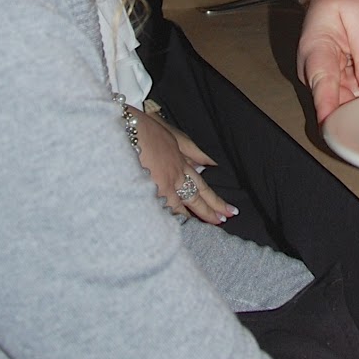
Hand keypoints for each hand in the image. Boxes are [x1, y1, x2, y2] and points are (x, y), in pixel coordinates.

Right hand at [130, 109, 236, 224]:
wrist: (130, 128)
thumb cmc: (149, 129)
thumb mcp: (175, 137)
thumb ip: (191, 152)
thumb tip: (210, 163)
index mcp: (181, 163)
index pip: (202, 187)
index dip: (215, 200)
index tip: (228, 210)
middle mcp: (175, 176)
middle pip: (196, 198)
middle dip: (210, 212)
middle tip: (222, 223)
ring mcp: (162, 185)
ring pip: (179, 207)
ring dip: (190, 218)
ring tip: (200, 230)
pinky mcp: (148, 190)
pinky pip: (160, 208)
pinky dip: (166, 217)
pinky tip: (170, 229)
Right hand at [297, 0, 358, 125]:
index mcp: (316, 50)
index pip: (322, 86)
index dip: (329, 112)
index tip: (336, 133)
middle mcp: (315, 67)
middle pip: (333, 101)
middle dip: (356, 113)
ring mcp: (325, 74)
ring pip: (344, 101)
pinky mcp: (336, 77)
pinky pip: (352, 93)